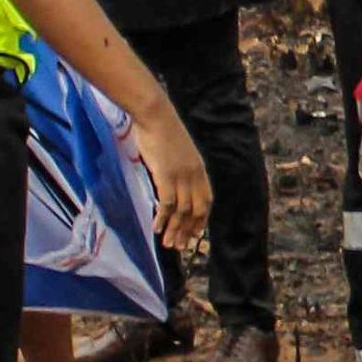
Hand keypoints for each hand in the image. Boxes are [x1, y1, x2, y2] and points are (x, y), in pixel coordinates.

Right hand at [132, 103, 210, 249]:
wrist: (155, 114)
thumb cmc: (161, 131)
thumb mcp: (177, 152)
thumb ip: (179, 169)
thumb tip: (171, 183)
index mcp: (199, 169)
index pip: (206, 201)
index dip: (202, 220)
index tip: (195, 234)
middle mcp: (194, 175)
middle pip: (196, 211)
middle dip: (188, 231)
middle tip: (180, 247)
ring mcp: (181, 176)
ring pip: (182, 211)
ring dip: (175, 230)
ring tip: (168, 244)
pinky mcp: (166, 175)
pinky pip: (167, 204)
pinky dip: (163, 218)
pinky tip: (157, 228)